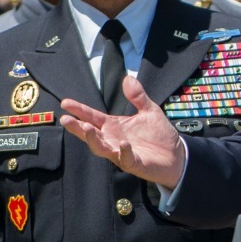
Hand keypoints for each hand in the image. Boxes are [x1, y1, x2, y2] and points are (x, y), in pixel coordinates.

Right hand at [60, 76, 186, 187]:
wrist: (176, 155)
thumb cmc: (158, 134)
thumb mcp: (149, 111)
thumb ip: (138, 96)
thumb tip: (128, 78)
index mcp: (114, 126)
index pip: (92, 117)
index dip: (79, 110)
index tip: (65, 102)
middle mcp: (113, 140)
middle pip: (90, 134)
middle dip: (77, 128)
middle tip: (65, 119)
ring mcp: (121, 153)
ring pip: (102, 149)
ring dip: (94, 140)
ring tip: (86, 128)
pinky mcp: (134, 163)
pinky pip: (126, 159)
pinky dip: (123, 152)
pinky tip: (123, 144)